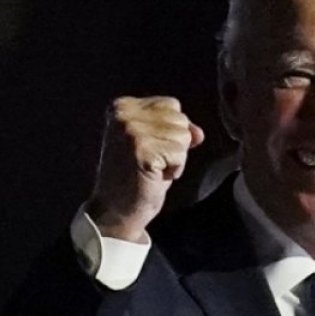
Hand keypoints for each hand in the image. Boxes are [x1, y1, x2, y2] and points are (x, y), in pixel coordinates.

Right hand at [85, 96, 204, 240]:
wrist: (115, 210)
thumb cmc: (135, 178)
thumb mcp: (155, 145)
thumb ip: (175, 130)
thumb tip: (199, 132)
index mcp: (122, 106)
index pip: (172, 105)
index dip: (171, 132)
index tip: (149, 150)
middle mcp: (124, 114)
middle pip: (180, 119)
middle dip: (174, 145)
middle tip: (151, 162)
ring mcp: (131, 130)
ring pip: (183, 136)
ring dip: (175, 159)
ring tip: (152, 169)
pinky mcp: (141, 149)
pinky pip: (180, 154)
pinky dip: (174, 170)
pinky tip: (154, 177)